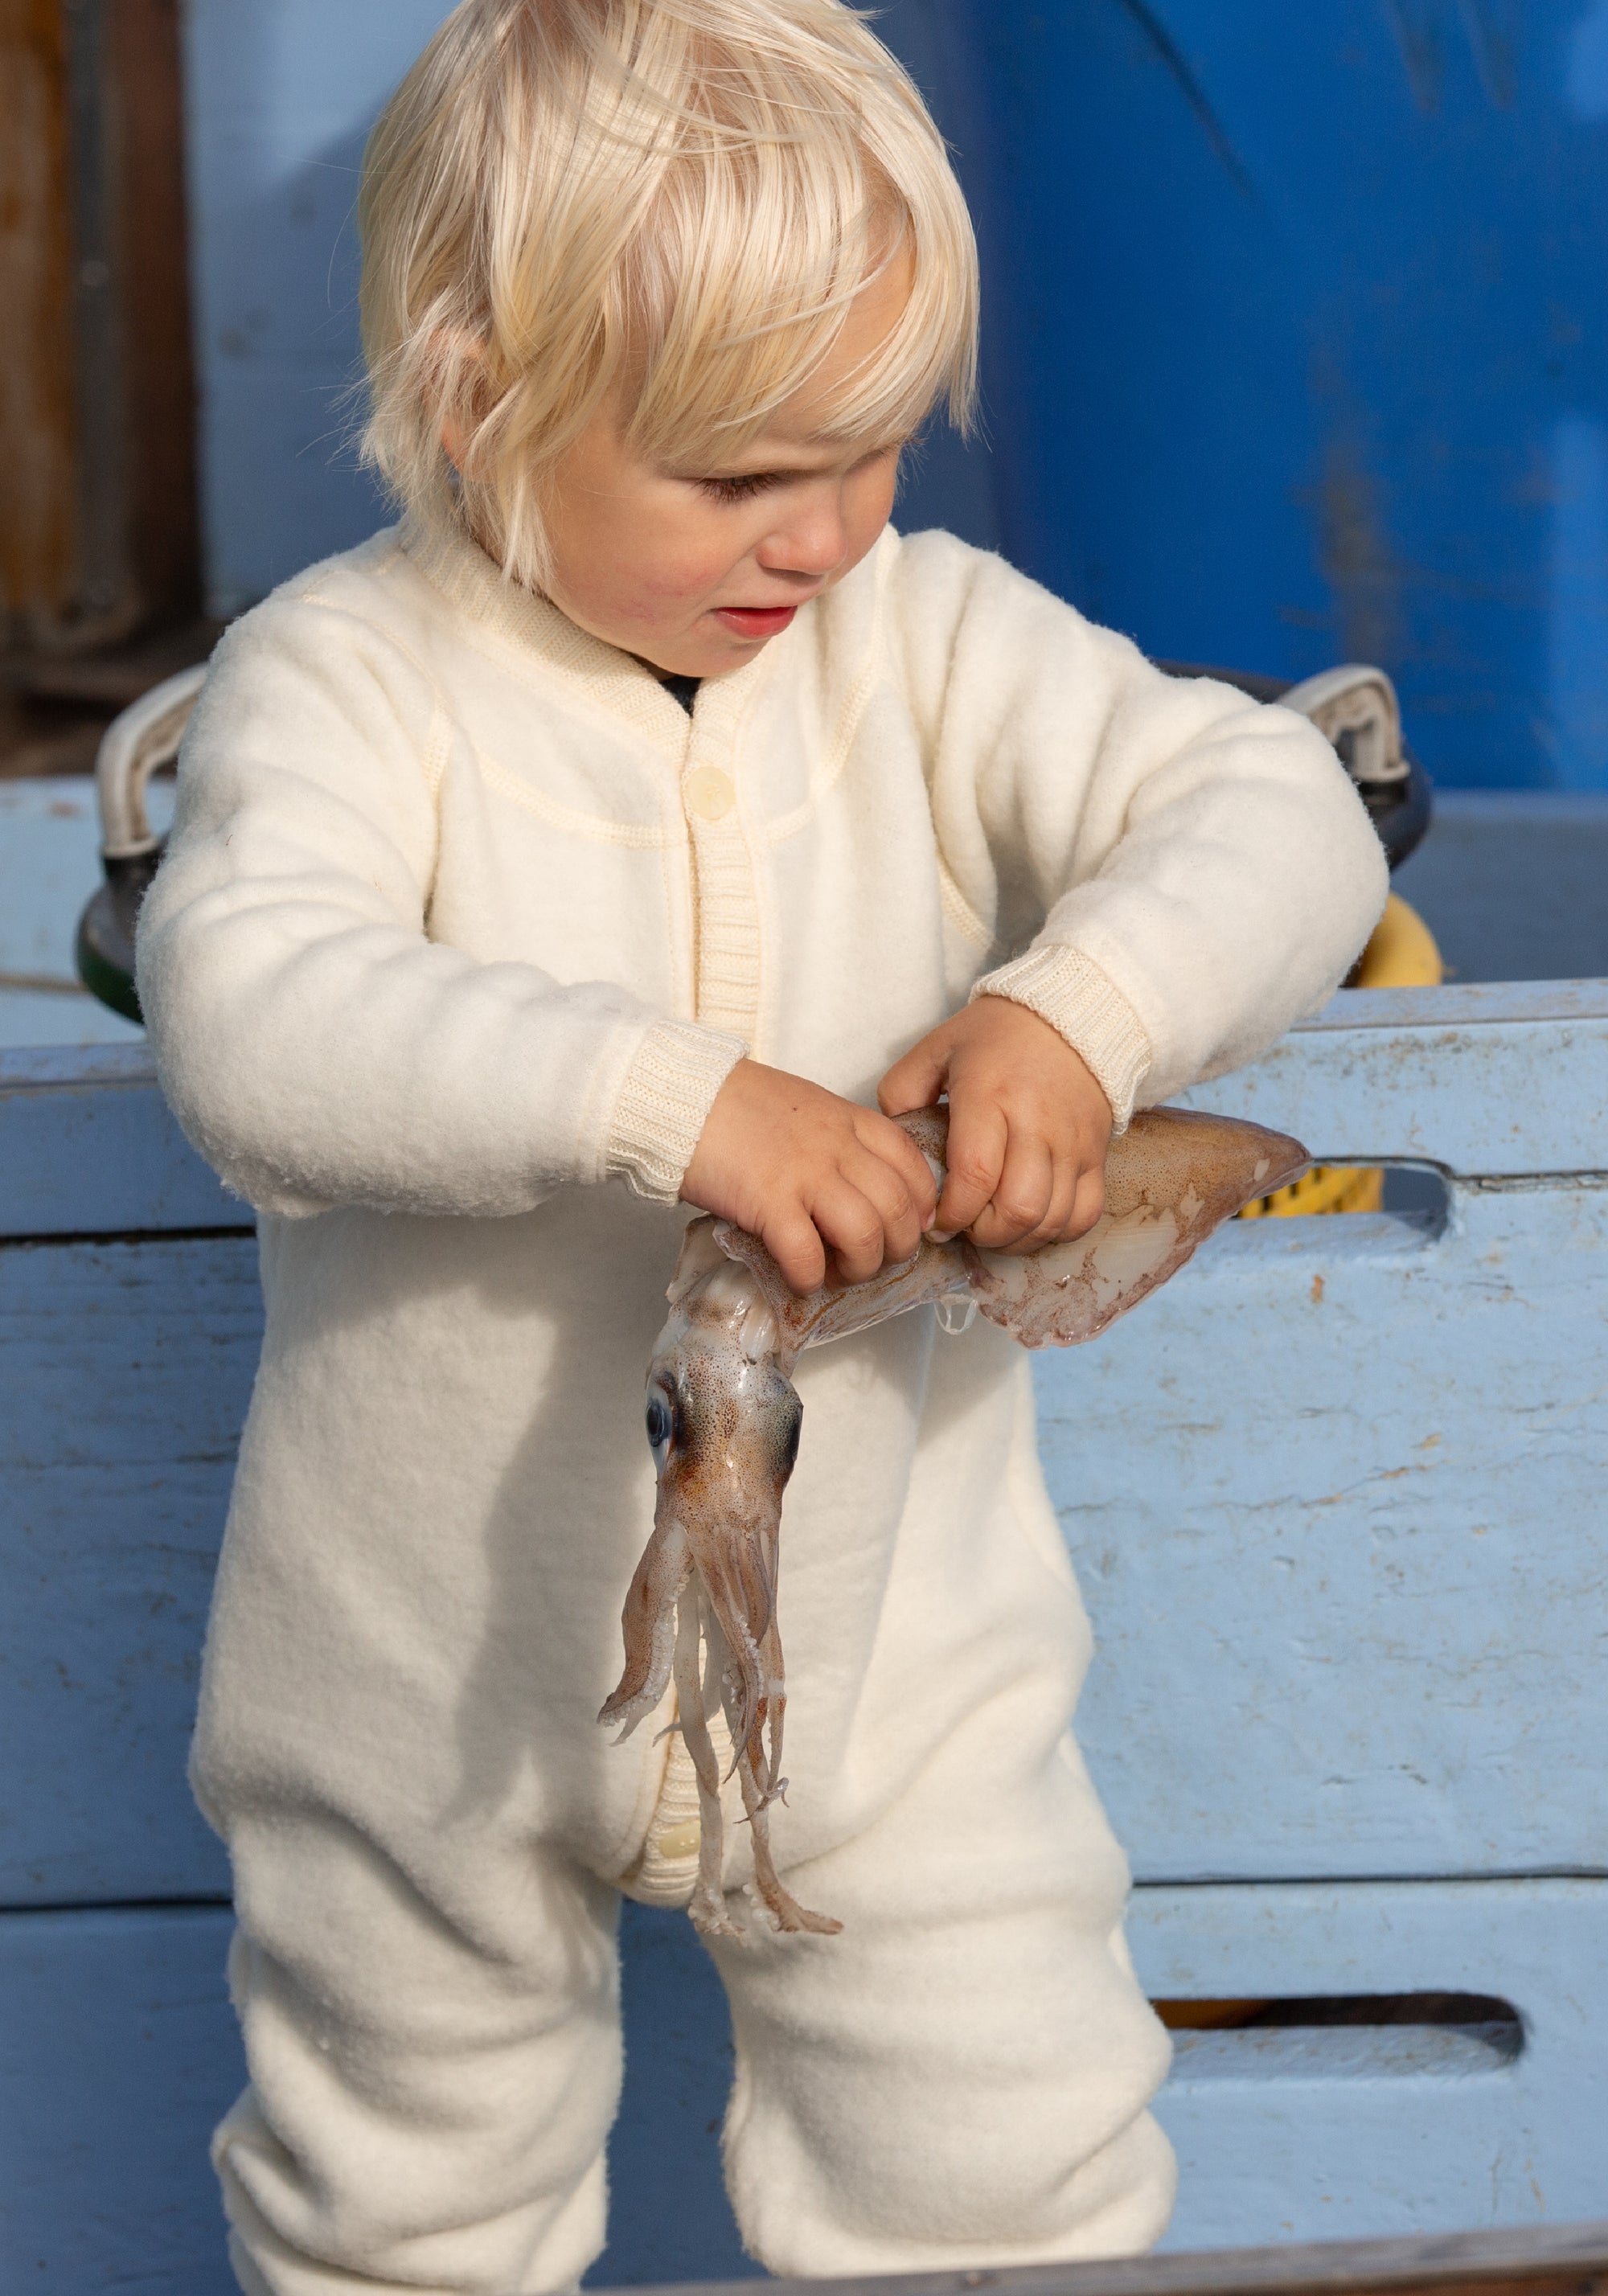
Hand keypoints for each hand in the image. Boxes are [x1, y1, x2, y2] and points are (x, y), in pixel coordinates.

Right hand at [682, 1059, 938, 1294]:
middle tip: (873, 1261)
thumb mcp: (807, 1108)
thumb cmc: (738, 1105)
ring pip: (865, 1236)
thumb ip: (839, 1140)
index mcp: (850, 1120)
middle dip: (897, 1248)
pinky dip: (810, 1278)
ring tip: (839, 1275)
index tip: (912, 1227)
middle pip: (898, 1208)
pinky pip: (807, 1256)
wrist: (683, 1096)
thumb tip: (859, 1191)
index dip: (922, 1205)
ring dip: (859, 1269)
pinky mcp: (768, 1203)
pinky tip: (801, 1280)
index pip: (912, 1164)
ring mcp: (805, 1175)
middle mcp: (838, 1147)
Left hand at [878, 997, 1111, 1252]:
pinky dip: (1057, 1231)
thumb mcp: (937, 1049)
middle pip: (1017, 1209)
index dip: (952, 1214)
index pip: (974, 1176)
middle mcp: (1036, 1124)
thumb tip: (891, 1146)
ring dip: (1016, 1239)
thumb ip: (901, 1093)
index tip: (935, 1221)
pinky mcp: (1097, 1154)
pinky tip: (1032, 1220)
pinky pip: (1084, 1214)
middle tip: (965, 1226)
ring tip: (994, 1226)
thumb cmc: (996, 1035)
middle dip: (983, 1234)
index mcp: (989, 1096)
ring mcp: (1073, 1143)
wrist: (1071, 1015)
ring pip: (1051, 1220)